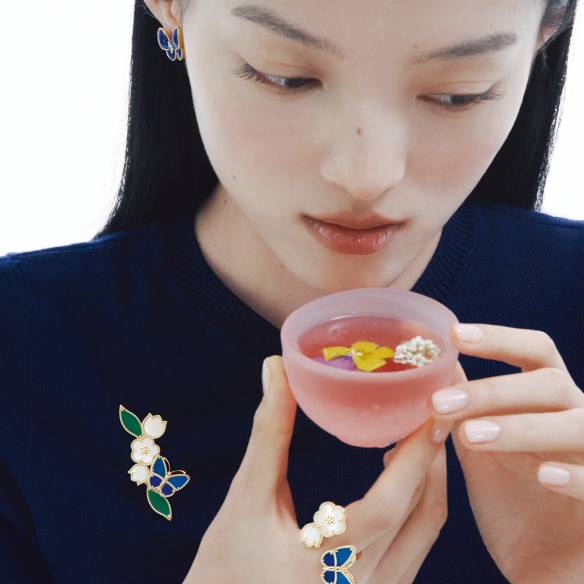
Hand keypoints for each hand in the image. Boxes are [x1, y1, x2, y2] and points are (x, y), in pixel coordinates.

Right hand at [184, 355, 450, 583]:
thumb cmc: (224, 564)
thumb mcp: (245, 498)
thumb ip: (269, 432)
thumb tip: (277, 369)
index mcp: (326, 564)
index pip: (390, 505)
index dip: (415, 454)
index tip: (428, 409)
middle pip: (421, 516)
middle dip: (431, 457)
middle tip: (429, 409)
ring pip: (425, 533)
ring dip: (429, 480)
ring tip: (417, 435)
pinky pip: (416, 546)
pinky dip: (417, 505)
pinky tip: (401, 477)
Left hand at [428, 323, 583, 582]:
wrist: (544, 565)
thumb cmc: (512, 500)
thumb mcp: (481, 450)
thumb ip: (465, 410)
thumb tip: (439, 367)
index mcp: (549, 401)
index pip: (535, 352)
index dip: (499, 338)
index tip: (454, 335)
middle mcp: (578, 418)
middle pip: (550, 383)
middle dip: (493, 390)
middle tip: (440, 404)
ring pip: (578, 425)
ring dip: (523, 427)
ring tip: (471, 436)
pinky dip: (576, 475)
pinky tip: (544, 475)